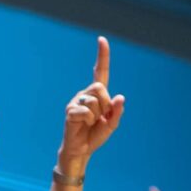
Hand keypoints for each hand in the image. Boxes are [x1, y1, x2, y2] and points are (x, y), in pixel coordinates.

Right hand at [59, 36, 125, 172]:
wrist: (81, 151)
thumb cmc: (95, 136)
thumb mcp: (111, 125)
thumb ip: (117, 112)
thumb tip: (120, 97)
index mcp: (97, 95)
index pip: (100, 72)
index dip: (102, 56)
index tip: (102, 40)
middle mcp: (85, 94)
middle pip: (100, 87)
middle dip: (105, 104)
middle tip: (101, 117)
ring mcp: (76, 101)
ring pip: (93, 101)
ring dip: (97, 115)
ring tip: (91, 124)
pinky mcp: (70, 111)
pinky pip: (85, 112)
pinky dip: (89, 121)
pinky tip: (84, 126)